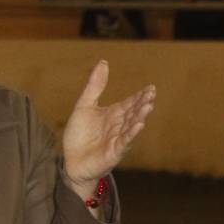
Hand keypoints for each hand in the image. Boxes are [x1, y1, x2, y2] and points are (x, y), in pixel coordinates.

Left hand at [61, 58, 155, 193]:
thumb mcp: (85, 105)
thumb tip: (104, 62)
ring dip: (140, 116)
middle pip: (133, 112)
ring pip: (131, 126)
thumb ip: (95, 86)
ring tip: (148, 106)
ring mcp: (118, 139)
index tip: (151, 88)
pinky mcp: (114, 152)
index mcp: (114, 114)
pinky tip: (139, 124)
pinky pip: (125, 141)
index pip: (130, 103)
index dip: (140, 96)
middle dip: (143, 104)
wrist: (70, 161)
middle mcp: (119, 126)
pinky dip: (132, 133)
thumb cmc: (79, 135)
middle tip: (152, 94)